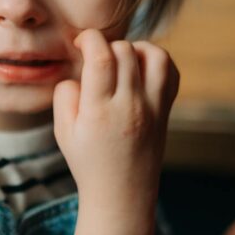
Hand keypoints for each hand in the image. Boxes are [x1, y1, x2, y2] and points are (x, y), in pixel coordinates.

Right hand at [54, 30, 179, 234]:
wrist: (122, 195)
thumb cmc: (88, 162)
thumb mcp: (63, 131)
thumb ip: (65, 95)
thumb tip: (80, 70)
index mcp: (99, 111)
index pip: (100, 57)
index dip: (89, 39)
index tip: (80, 43)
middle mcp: (130, 106)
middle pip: (124, 51)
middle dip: (106, 45)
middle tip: (95, 59)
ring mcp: (153, 108)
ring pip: (153, 55)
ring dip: (135, 47)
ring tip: (120, 59)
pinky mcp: (166, 111)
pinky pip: (171, 72)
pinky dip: (157, 59)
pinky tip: (140, 67)